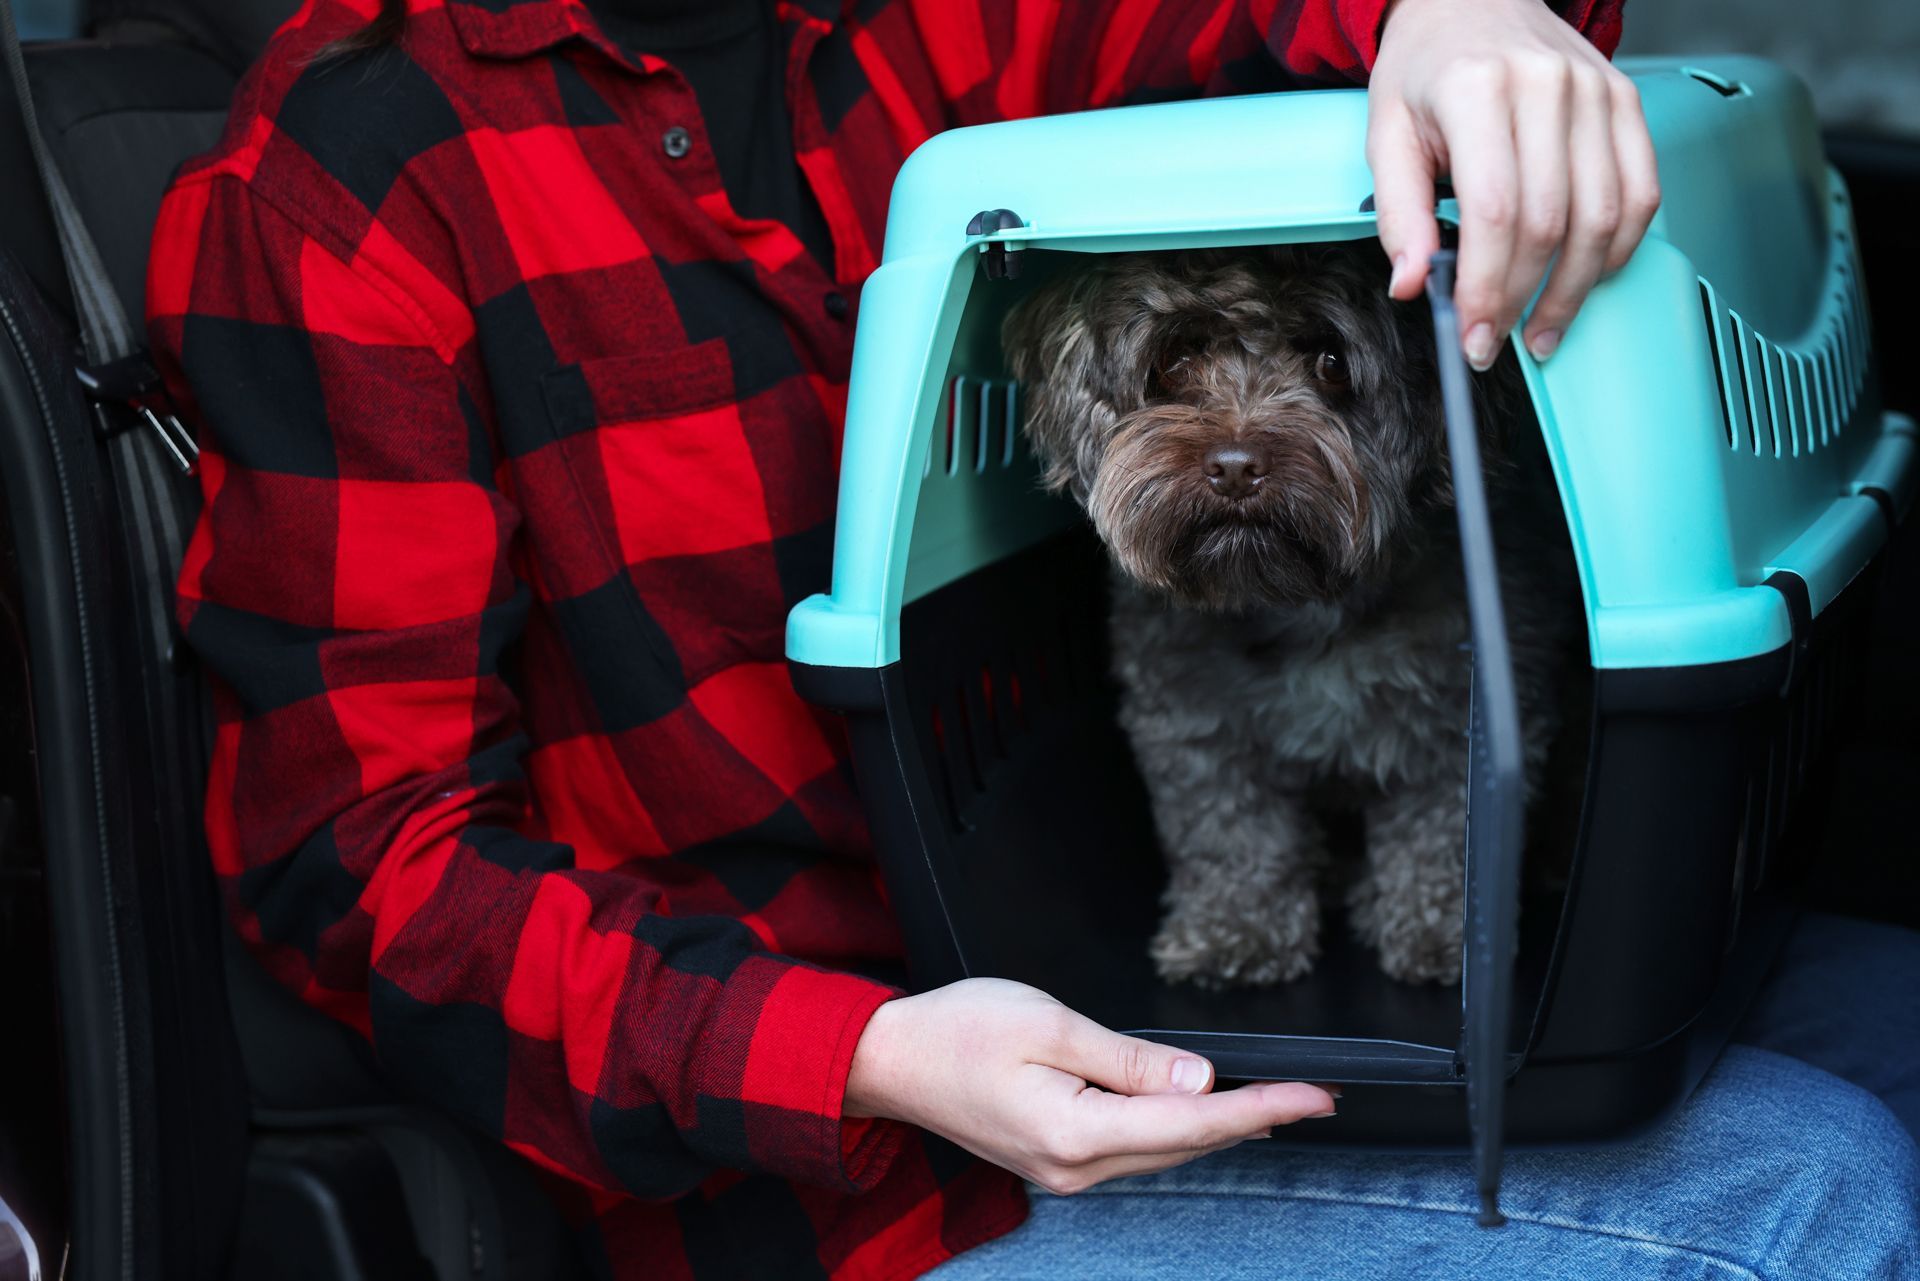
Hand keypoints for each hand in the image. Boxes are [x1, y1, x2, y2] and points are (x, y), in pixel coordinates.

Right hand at [845, 978, 1336, 1194]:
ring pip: (1165, 1152)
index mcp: (1076, 1132)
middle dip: (1256, 1120)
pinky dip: (1178, 1131)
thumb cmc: (957, 1030)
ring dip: (1221, 1129)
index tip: (1314, 1095)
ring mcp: (1065, 1173)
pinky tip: (1202, 1114)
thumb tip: (1199, 1080)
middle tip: (1317, 1096)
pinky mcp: (1056, 1161)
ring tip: (1278, 1105)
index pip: (1193, 1123)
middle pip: (1186, 1145)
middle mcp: (1076, 1168)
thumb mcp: (1049, 1025)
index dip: (1261, 1108)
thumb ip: (1129, 1058)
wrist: (890, 1061)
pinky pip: (1136, 1150)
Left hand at [1366, 0, 1660, 367]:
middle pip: (1550, 222)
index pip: (1494, 211)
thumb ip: (1397, 213)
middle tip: (1500, 341)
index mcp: (1477, 91)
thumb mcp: (1387, 133)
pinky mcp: (1625, 102)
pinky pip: (1640, 192)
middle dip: (1525, 299)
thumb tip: (1411, 285)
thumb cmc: (1427, 69)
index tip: (1475, 334)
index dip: (1488, 286)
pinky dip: (1617, 248)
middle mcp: (1546, 86)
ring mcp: (1596, 92)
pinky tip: (1585, 278)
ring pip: (1603, 215)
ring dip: (1575, 288)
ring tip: (1544, 327)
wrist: (1474, 1)